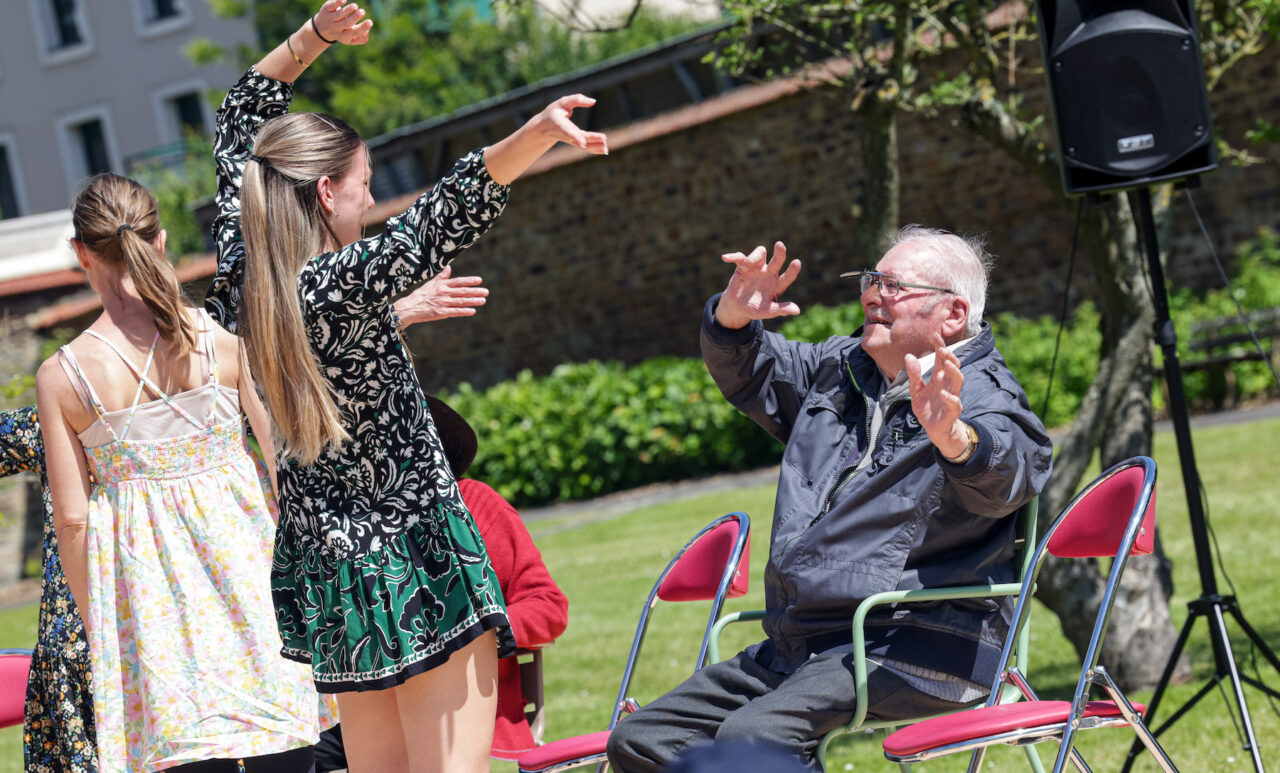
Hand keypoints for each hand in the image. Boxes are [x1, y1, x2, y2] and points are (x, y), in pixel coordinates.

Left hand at [313, 0, 372, 44]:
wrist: (321, 29)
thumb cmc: (342, 32)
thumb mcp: (351, 39)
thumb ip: (362, 38)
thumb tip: (367, 31)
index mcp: (344, 37)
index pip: (354, 33)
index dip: (362, 28)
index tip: (370, 22)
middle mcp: (337, 28)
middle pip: (346, 24)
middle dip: (355, 18)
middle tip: (362, 12)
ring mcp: (330, 19)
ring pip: (339, 15)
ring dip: (348, 10)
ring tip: (355, 6)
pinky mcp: (326, 10)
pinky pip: (331, 6)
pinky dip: (337, 3)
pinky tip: (344, 0)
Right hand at [395, 267, 488, 324]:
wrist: (410, 307)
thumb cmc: (421, 295)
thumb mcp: (431, 283)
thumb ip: (442, 276)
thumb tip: (449, 267)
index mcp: (442, 285)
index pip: (458, 282)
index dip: (469, 281)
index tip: (479, 280)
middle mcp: (444, 293)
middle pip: (462, 292)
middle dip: (475, 291)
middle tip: (486, 292)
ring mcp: (443, 303)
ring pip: (461, 301)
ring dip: (473, 301)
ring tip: (483, 300)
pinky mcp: (441, 313)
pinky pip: (455, 312)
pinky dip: (464, 311)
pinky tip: (472, 311)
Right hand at [532, 95, 608, 154]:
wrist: (544, 128)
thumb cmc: (554, 112)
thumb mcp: (562, 102)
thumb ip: (577, 99)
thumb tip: (593, 101)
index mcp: (559, 125)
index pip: (568, 131)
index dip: (575, 137)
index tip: (583, 142)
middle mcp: (566, 134)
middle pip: (580, 138)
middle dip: (592, 139)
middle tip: (604, 139)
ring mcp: (571, 140)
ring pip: (584, 145)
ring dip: (595, 147)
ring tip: (606, 149)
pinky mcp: (576, 142)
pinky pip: (586, 147)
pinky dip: (595, 149)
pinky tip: (605, 151)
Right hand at [714, 241, 801, 328]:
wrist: (737, 308)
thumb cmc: (755, 309)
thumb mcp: (767, 311)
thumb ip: (781, 310)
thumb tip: (797, 311)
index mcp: (777, 284)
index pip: (788, 276)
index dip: (792, 270)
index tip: (797, 262)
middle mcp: (769, 273)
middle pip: (777, 259)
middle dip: (779, 252)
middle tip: (779, 245)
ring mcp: (756, 268)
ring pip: (761, 253)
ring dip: (754, 256)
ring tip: (746, 266)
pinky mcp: (743, 266)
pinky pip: (739, 257)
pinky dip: (733, 256)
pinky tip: (726, 258)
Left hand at [905, 333, 969, 457]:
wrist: (934, 429)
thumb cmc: (927, 407)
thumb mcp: (916, 390)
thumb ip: (914, 375)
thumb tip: (909, 356)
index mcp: (938, 377)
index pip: (941, 358)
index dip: (939, 346)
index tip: (934, 335)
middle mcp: (947, 384)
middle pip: (952, 366)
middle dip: (949, 356)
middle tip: (942, 348)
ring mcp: (952, 396)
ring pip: (958, 380)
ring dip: (953, 371)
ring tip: (946, 363)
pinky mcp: (953, 410)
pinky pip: (955, 402)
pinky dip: (950, 397)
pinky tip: (942, 392)